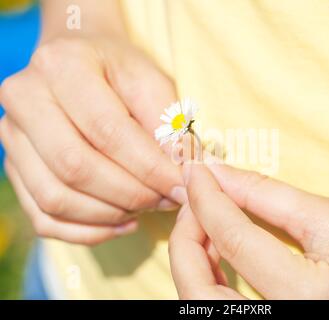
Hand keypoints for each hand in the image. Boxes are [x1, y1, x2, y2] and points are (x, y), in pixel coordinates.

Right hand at [0, 36, 184, 244]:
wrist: (80, 62)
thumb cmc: (121, 72)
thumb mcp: (152, 83)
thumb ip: (168, 127)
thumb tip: (184, 174)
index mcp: (63, 66)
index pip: (107, 131)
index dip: (149, 168)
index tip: (182, 187)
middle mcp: (25, 99)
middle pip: (75, 168)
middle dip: (131, 194)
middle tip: (166, 200)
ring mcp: (12, 136)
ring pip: (56, 199)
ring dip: (110, 215)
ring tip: (147, 207)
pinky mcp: (13, 167)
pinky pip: (43, 217)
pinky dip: (87, 231)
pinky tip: (122, 222)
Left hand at [169, 160, 328, 298]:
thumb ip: (267, 195)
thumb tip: (222, 174)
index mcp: (302, 297)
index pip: (232, 238)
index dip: (207, 197)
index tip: (197, 170)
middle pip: (198, 291)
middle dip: (186, 239)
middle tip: (197, 199)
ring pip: (202, 305)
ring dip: (194, 261)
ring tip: (206, 221)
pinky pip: (220, 311)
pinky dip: (209, 280)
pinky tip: (217, 251)